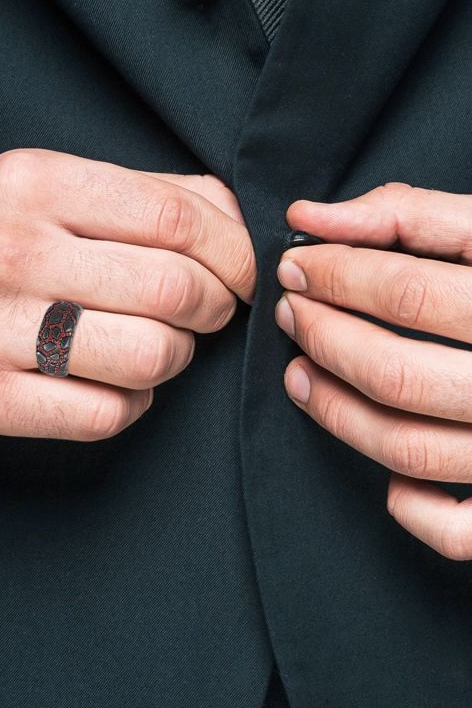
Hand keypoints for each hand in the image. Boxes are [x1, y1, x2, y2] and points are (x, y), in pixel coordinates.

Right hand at [0, 149, 255, 441]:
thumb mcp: (54, 187)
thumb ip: (150, 194)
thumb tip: (238, 220)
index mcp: (36, 184)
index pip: (176, 219)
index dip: (233, 252)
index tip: (244, 274)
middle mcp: (11, 252)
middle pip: (172, 289)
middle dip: (213, 307)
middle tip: (204, 311)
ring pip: (149, 356)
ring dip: (175, 356)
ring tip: (156, 346)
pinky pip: (106, 414)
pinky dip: (132, 402)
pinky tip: (115, 383)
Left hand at [275, 182, 471, 559]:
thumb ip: (409, 216)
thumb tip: (310, 217)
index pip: (407, 292)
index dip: (334, 276)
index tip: (296, 266)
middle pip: (396, 373)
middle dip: (323, 337)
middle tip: (292, 312)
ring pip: (408, 448)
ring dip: (335, 411)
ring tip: (300, 372)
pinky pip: (459, 530)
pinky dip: (411, 506)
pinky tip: (387, 473)